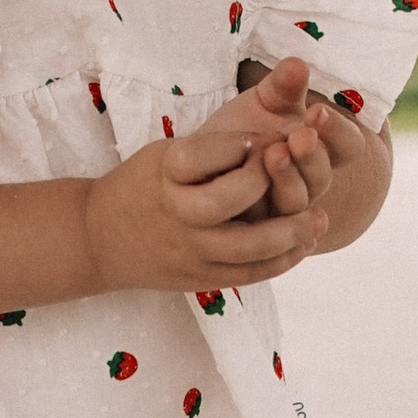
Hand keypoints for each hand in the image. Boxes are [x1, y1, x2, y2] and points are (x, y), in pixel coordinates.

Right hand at [82, 86, 328, 293]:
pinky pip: (247, 275)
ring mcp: (188, 249)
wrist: (97, 238)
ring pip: (248, 248)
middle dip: (271, 185)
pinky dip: (280, 262)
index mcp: (166, 172)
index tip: (268, 138)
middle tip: (301, 174)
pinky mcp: (199, 278)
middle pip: (230, 200)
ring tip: (319, 219)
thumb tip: (274, 145)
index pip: (212, 151)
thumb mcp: (165, 153)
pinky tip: (300, 245)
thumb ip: (211, 150)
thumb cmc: (142, 185)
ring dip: (291, 233)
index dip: (247, 144)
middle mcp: (176, 211)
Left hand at [225, 55, 335, 228]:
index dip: (338, 130)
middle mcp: (309, 180)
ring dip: (289, 179)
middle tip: (299, 137)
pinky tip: (250, 183)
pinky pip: (269, 225)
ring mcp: (285, 207)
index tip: (317, 111)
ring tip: (274, 154)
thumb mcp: (263, 103)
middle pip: (324, 175)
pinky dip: (263, 205)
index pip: (347, 145)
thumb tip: (297, 63)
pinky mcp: (259, 229)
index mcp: (321, 149)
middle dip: (313, 155)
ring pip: (299, 201)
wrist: (203, 167)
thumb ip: (283, 87)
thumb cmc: (244, 129)